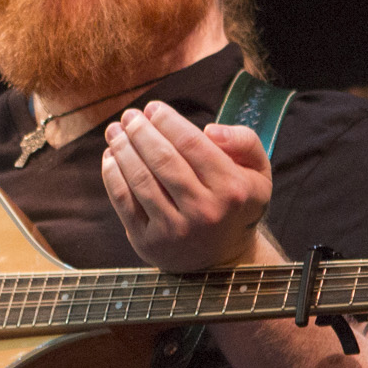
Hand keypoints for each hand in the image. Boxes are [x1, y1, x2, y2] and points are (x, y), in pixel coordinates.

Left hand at [102, 102, 272, 272]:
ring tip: (114, 131)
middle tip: (129, 116)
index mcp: (232, 189)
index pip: (192, 144)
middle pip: (163, 160)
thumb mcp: (258, 171)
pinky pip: (124, 202)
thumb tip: (209, 129)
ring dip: (122, 150)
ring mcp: (175, 230)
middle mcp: (204, 211)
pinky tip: (110, 157)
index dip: (167, 121)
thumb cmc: (236, 203)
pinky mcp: (149, 242)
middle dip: (140, 132)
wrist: (223, 259)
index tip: (153, 108)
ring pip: (140, 180)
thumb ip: (244, 141)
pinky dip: (112, 176)